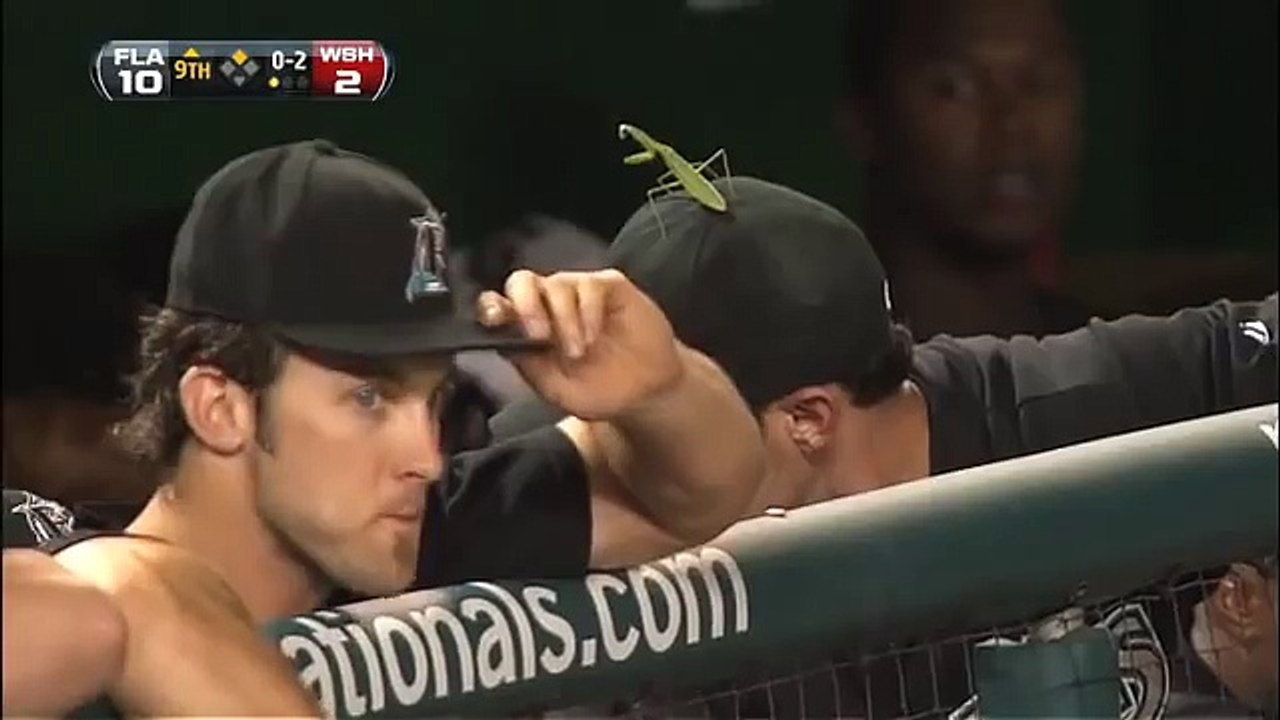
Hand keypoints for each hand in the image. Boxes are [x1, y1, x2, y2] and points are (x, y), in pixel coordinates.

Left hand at [477, 269, 682, 420]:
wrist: (646, 393)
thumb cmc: (599, 390)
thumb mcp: (557, 389)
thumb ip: (529, 365)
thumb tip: (502, 341)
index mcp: (529, 327)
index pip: (500, 305)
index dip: (491, 306)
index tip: (494, 319)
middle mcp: (550, 303)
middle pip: (523, 282)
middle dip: (525, 304)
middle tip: (539, 335)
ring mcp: (580, 292)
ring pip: (557, 284)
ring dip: (564, 320)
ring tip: (577, 352)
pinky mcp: (610, 287)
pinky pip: (591, 286)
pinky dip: (587, 312)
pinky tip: (592, 338)